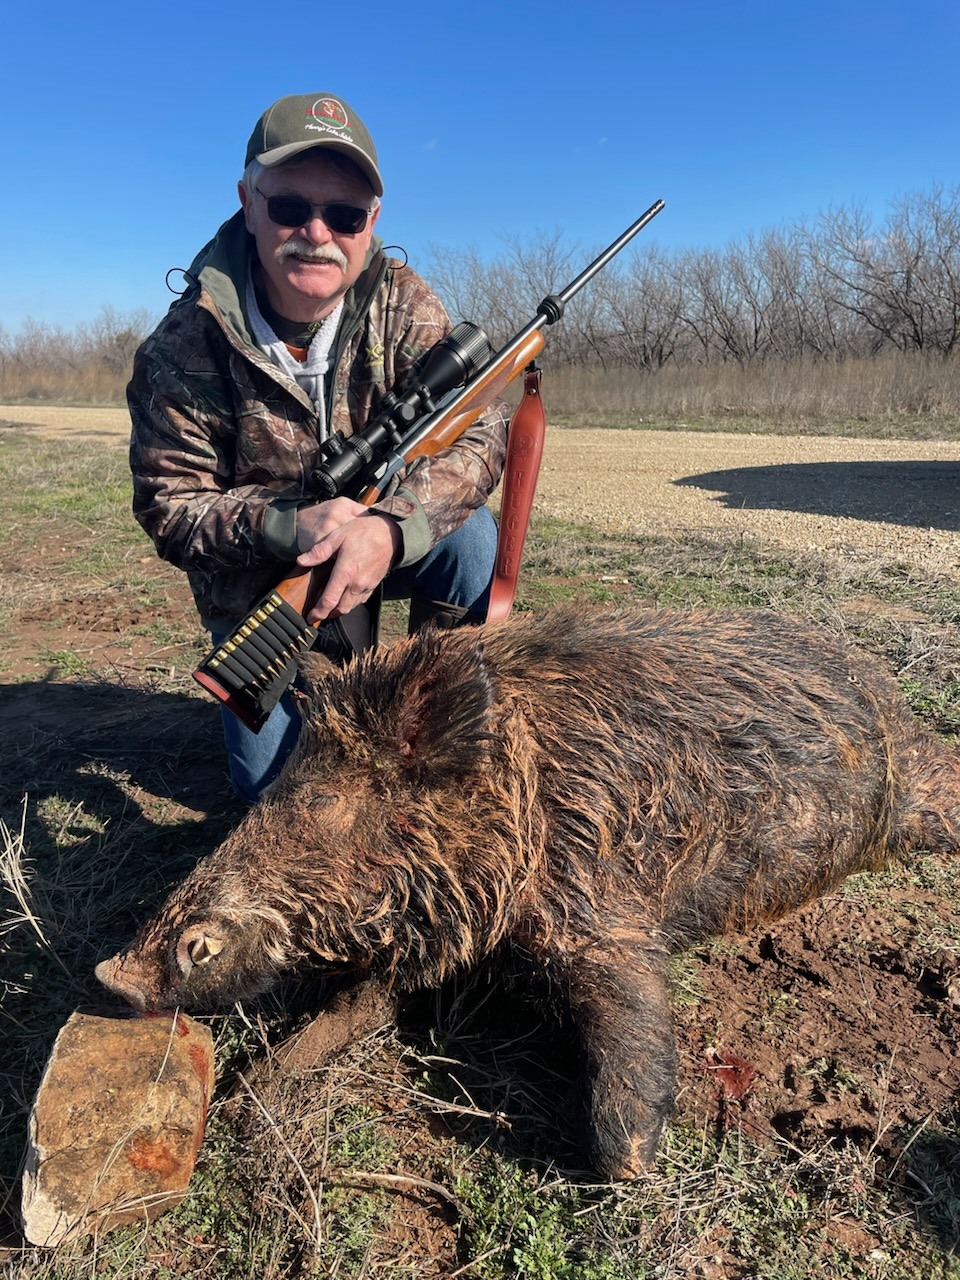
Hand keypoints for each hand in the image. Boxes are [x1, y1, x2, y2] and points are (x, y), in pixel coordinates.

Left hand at [295, 505, 400, 622]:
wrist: (390, 535)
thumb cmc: (363, 532)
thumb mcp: (338, 536)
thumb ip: (319, 551)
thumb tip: (301, 561)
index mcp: (345, 572)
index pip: (329, 601)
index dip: (318, 612)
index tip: (310, 618)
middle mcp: (357, 583)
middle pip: (340, 609)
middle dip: (327, 614)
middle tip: (317, 613)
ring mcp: (367, 586)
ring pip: (351, 607)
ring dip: (339, 609)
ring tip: (329, 606)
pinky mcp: (374, 586)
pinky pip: (361, 601)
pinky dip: (351, 603)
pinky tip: (345, 597)